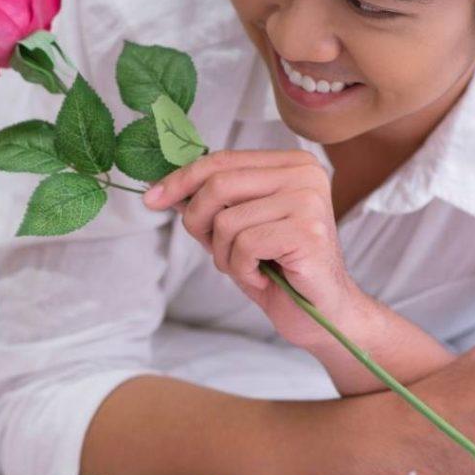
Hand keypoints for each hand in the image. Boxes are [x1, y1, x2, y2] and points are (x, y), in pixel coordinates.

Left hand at [144, 149, 368, 348]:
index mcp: (289, 164)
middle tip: (212, 248)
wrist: (322, 313)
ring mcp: (309, 200)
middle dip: (199, 222)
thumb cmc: (279, 270)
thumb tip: (162, 189)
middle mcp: (304, 173)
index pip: (221, 160)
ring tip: (247, 266)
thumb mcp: (236, 229)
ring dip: (223, 254)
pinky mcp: (309, 231)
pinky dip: (241, 269)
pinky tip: (263, 276)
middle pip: (218, 184)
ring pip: (227, 220)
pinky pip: (244, 245)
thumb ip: (209, 204)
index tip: (151, 199)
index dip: (181, 180)